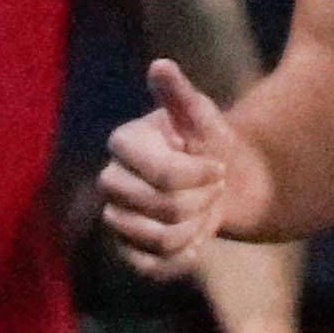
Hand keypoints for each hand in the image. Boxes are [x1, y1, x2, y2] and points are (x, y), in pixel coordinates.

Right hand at [93, 60, 266, 273]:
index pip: (163, 174)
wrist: (223, 180)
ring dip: (196, 228)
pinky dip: (180, 260)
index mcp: (123, 144)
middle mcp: (110, 181)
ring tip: (204, 211)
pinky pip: (149, 267)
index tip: (218, 165)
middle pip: (164, 210)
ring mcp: (116, 217)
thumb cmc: (211, 142)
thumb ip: (180, 95)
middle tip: (213, 188)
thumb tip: (160, 64)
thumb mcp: (203, 116)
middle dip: (202, 201)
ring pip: (159, 239)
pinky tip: (197, 247)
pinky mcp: (127, 249)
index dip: (200, 176)